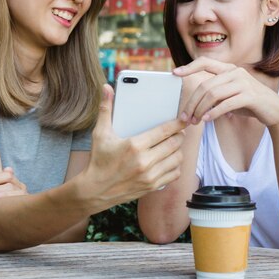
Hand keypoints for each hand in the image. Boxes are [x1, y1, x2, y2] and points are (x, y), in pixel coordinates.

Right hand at [84, 84, 185, 208]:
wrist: (95, 191)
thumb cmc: (99, 160)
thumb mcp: (100, 133)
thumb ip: (106, 109)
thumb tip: (107, 88)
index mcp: (134, 145)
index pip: (164, 131)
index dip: (177, 124)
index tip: (184, 119)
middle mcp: (144, 161)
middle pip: (174, 144)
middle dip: (179, 135)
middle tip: (177, 131)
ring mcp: (150, 176)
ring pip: (177, 159)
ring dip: (178, 150)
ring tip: (173, 145)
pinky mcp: (152, 186)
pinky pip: (174, 174)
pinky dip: (175, 166)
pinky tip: (169, 160)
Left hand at [173, 57, 278, 125]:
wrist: (276, 111)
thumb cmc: (250, 104)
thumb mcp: (231, 96)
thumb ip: (216, 94)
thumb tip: (195, 103)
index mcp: (230, 69)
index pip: (205, 62)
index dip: (189, 67)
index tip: (174, 73)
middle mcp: (236, 73)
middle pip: (205, 85)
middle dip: (192, 103)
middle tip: (185, 117)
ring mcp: (244, 83)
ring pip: (213, 95)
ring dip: (200, 110)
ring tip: (195, 121)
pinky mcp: (250, 96)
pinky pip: (226, 104)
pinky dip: (214, 112)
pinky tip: (207, 119)